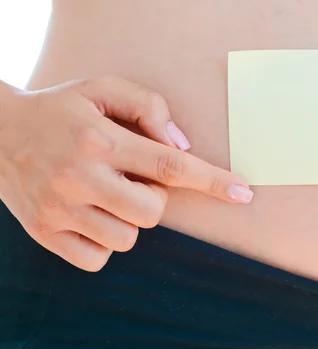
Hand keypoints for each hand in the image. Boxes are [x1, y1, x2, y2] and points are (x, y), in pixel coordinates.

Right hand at [0, 77, 252, 271]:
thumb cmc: (61, 109)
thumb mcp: (102, 88)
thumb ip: (148, 107)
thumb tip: (183, 146)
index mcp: (101, 140)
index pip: (170, 166)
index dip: (212, 181)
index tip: (243, 193)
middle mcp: (80, 177)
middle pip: (153, 211)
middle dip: (156, 199)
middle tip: (132, 179)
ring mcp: (59, 209)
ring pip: (127, 239)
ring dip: (129, 219)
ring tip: (107, 194)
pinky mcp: (43, 233)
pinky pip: (96, 259)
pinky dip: (103, 242)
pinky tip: (91, 215)